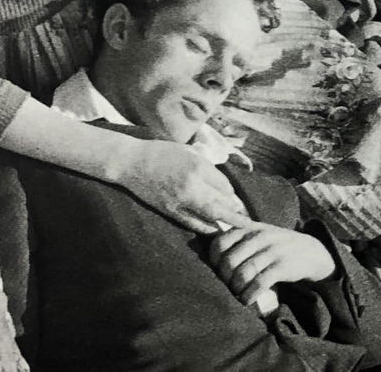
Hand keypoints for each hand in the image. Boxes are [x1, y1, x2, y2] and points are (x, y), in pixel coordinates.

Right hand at [117, 138, 251, 232]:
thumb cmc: (161, 153)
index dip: (232, 194)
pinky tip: (214, 229)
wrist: (131, 163)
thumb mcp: (189, 152)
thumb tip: (222, 184)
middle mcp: (191, 185)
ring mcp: (179, 200)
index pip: (224, 186)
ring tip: (234, 226)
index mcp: (198, 167)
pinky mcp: (169, 210)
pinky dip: (205, 227)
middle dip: (236, 216)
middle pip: (221, 205)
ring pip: (208, 217)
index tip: (235, 197)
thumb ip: (206, 167)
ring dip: (223, 222)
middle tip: (249, 222)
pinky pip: (192, 223)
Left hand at [209, 222, 336, 305]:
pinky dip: (249, 295)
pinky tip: (248, 300)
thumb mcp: (260, 236)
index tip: (219, 273)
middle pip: (229, 261)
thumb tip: (209, 258)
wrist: (313, 252)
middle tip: (229, 288)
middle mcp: (260, 236)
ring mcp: (273, 250)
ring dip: (236, 290)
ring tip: (239, 295)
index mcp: (250, 228)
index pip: (220, 243)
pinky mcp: (283, 265)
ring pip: (243, 273)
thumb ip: (238, 241)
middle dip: (225, 279)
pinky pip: (259, 283)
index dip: (214, 261)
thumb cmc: (278, 248)